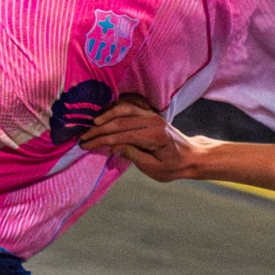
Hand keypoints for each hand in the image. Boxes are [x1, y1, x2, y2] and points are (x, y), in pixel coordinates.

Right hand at [79, 101, 209, 181]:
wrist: (191, 156)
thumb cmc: (173, 166)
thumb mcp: (154, 169)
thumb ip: (134, 156)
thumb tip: (113, 147)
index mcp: (153, 136)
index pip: (121, 135)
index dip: (101, 140)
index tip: (86, 145)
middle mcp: (152, 121)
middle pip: (119, 122)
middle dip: (98, 130)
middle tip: (83, 138)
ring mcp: (151, 115)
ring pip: (123, 110)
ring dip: (105, 116)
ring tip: (91, 125)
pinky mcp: (150, 113)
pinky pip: (129, 106)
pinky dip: (115, 109)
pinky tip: (104, 116)